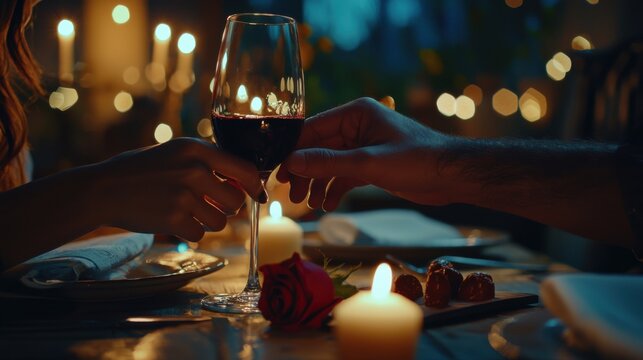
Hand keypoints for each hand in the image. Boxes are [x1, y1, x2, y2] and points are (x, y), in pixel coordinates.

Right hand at [90, 138, 263, 240]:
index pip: (245, 169)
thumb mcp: (176, 152)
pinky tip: (173, 220)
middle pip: (236, 201)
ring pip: (220, 222)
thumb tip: (246, 181)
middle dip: (227, 208)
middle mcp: (194, 170)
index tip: (257, 194)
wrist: (103, 188)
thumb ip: (208, 162)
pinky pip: (199, 234)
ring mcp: (184, 195)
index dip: (255, 185)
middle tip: (210, 205)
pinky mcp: (174, 219)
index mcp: (197, 149)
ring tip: (188, 211)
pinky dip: (189, 232)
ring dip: (208, 221)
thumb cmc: (143, 169)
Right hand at [276, 97, 452, 210]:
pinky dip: (334, 189)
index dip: (293, 150)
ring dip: (318, 183)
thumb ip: (328, 163)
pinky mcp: (371, 164)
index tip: (278, 171)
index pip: (313, 129)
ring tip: (309, 205)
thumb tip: (292, 163)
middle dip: (305, 171)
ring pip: (329, 164)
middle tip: (292, 194)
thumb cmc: (417, 160)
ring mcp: (363, 145)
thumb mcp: (367, 162)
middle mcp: (357, 126)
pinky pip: (343, 175)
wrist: (451, 175)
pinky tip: (327, 205)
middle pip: (318, 148)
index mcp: (356, 113)